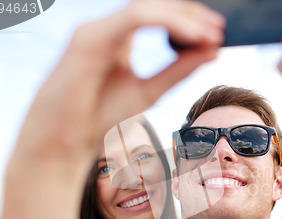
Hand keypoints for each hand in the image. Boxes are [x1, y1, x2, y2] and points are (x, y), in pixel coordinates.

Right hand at [15, 0, 223, 169]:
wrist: (63, 143)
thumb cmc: (99, 118)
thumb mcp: (150, 91)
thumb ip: (179, 70)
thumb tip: (212, 50)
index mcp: (117, 40)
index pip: (156, 14)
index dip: (188, 19)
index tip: (217, 34)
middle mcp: (105, 29)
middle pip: (153, 4)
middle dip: (190, 13)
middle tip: (219, 29)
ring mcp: (94, 30)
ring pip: (145, 7)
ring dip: (182, 16)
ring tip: (210, 33)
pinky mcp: (88, 39)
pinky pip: (135, 19)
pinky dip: (168, 23)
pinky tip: (192, 36)